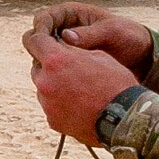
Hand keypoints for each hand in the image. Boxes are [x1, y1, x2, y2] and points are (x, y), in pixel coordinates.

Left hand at [22, 27, 138, 143]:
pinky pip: (50, 107)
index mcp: (56, 60)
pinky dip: (60, 104)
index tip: (42, 40)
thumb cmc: (116, 83)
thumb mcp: (98, 55)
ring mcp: (46, 103)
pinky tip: (79, 105)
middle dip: (49, 66)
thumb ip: (74, 50)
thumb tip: (62, 46)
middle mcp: (45, 81)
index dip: (38, 38)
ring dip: (54, 86)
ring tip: (77, 90)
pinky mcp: (52, 120)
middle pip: (37, 67)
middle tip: (68, 69)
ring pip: (43, 88)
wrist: (125, 119)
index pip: (34, 41)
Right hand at [29, 1, 152, 76]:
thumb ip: (90, 34)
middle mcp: (64, 29)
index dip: (40, 29)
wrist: (141, 54)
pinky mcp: (70, 63)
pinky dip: (55, 73)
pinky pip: (55, 67)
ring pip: (44, 54)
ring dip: (46, 63)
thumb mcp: (112, 31)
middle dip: (39, 48)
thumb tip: (66, 36)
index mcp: (71, 14)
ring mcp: (65, 47)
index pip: (44, 17)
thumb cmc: (128, 36)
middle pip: (38, 37)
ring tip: (55, 74)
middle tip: (45, 62)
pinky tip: (61, 82)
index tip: (43, 43)